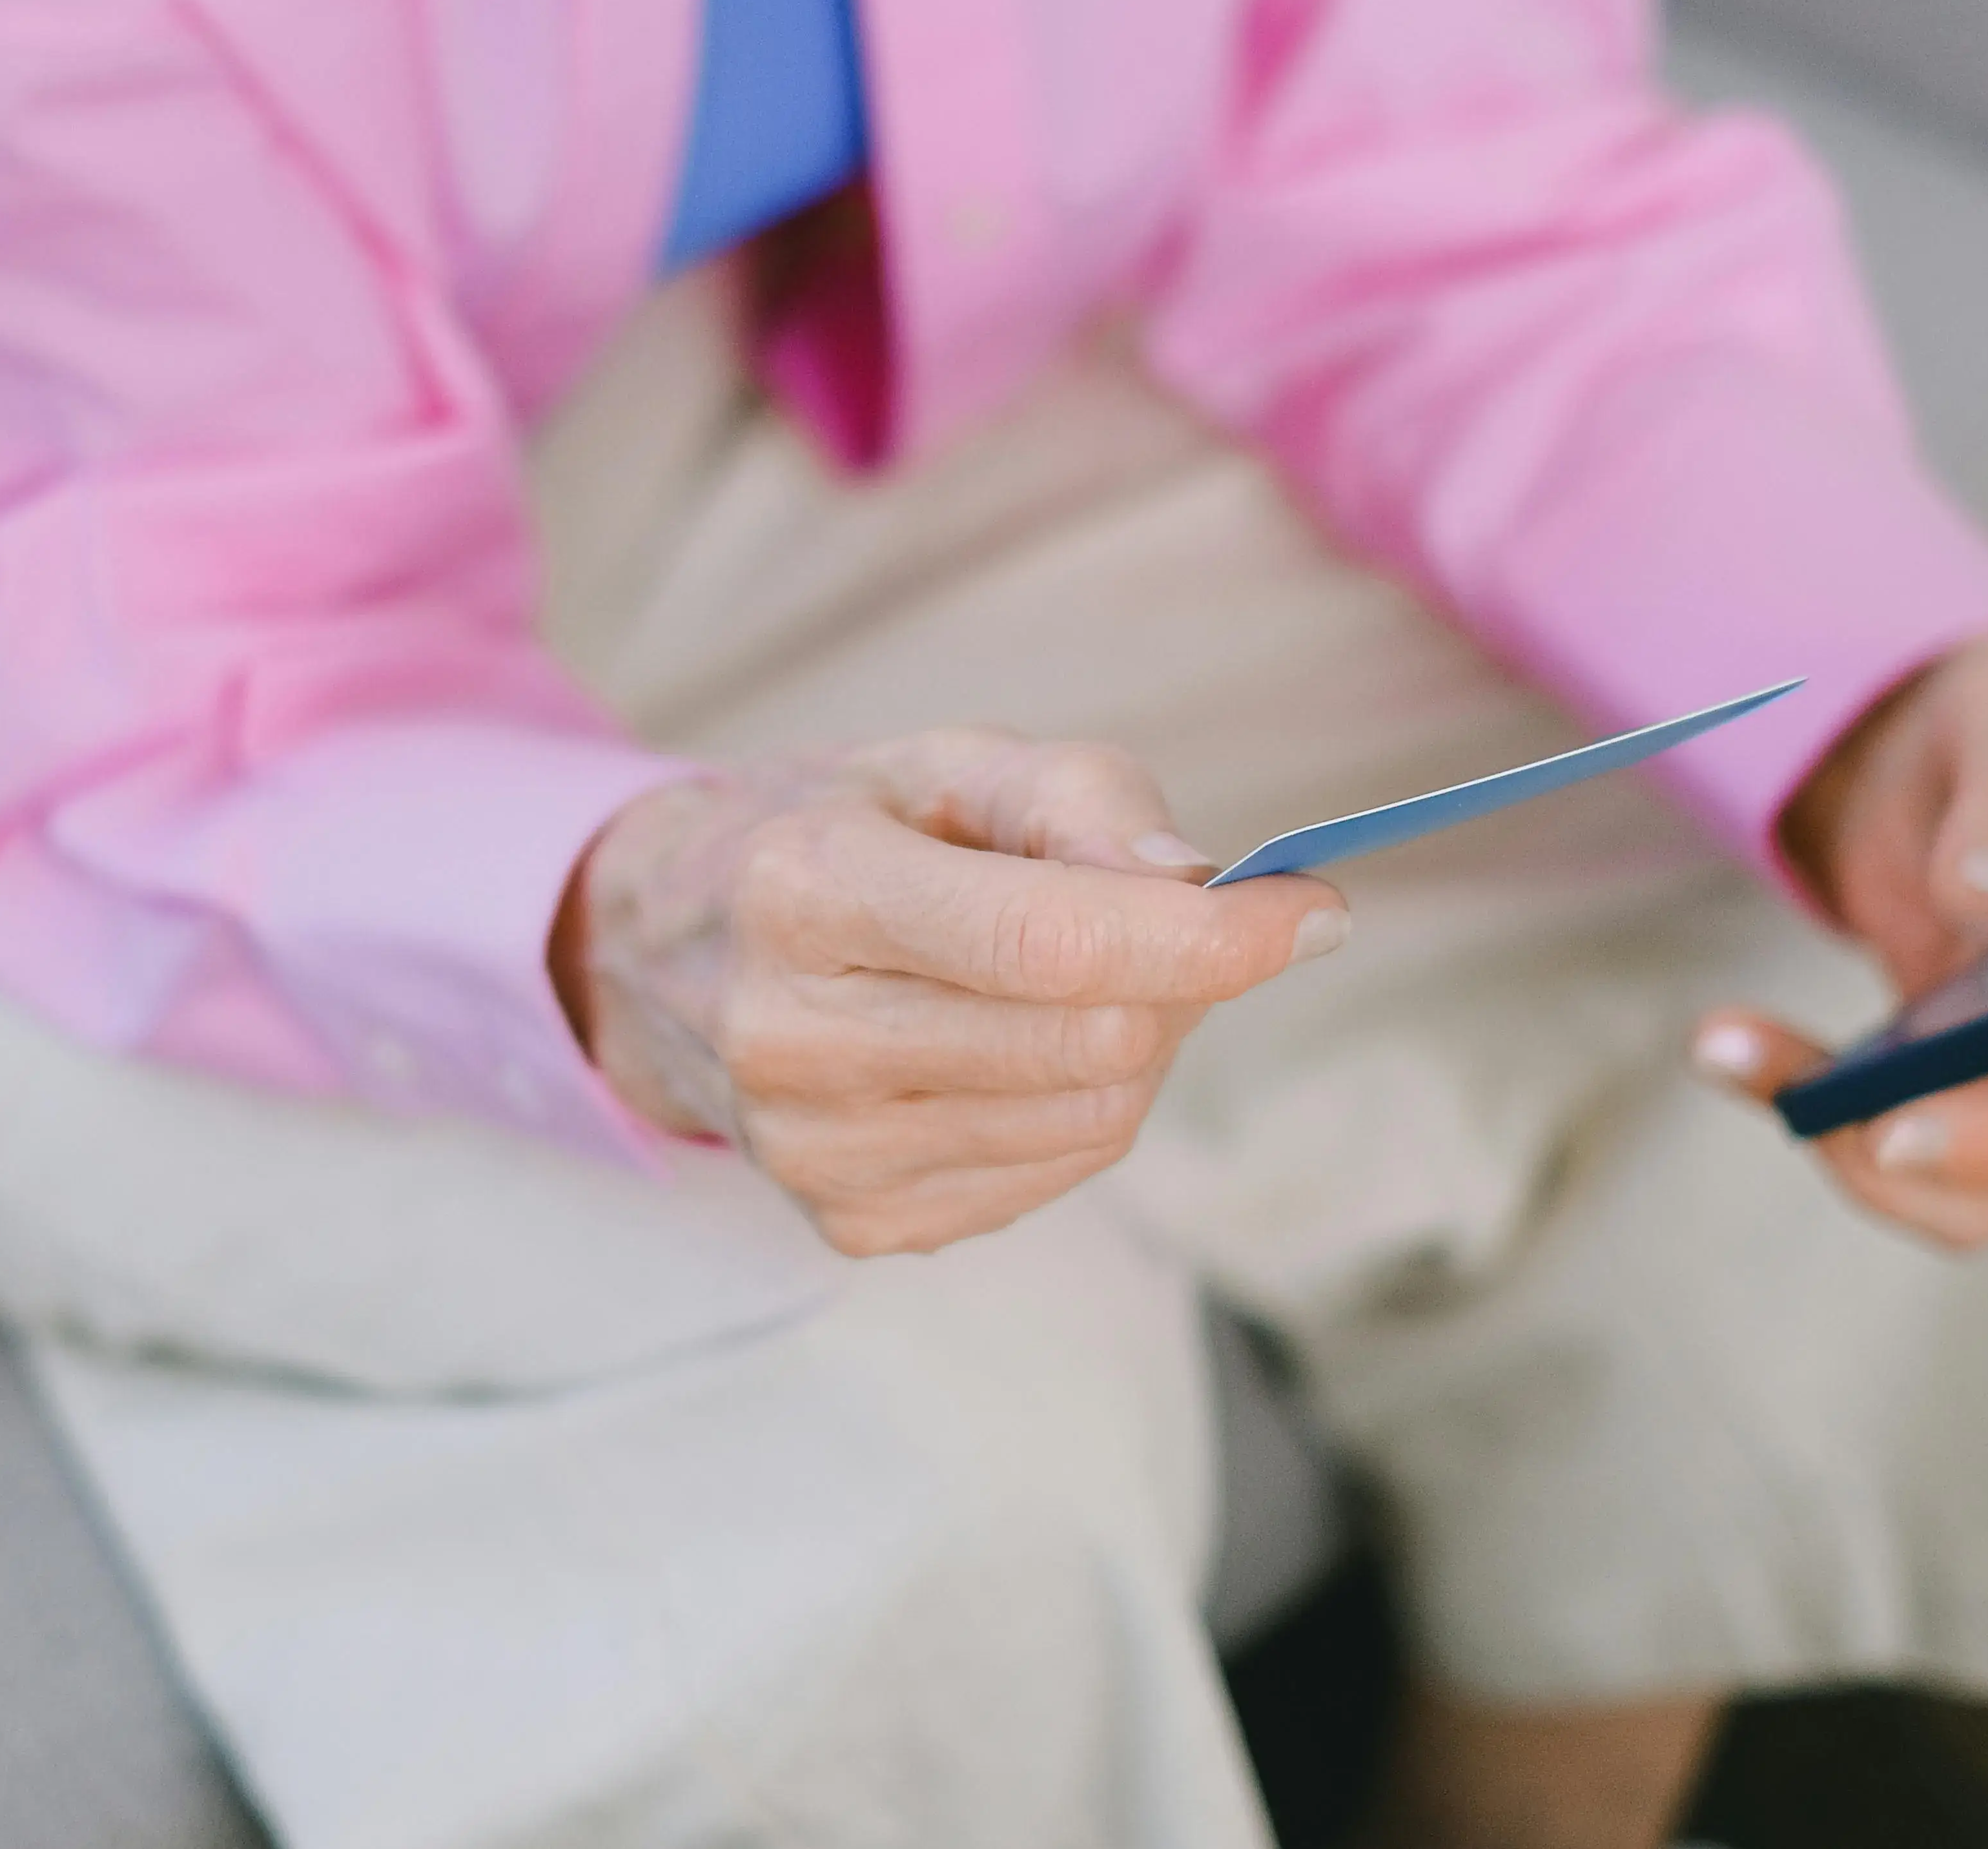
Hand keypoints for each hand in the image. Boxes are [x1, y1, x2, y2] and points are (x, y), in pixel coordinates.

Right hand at [553, 729, 1348, 1255]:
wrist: (671, 948)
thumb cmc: (843, 831)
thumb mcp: (949, 763)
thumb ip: (1083, 798)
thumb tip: (1206, 882)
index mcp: (807, 891)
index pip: (1053, 944)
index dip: (1208, 934)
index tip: (1316, 910)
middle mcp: (791, 1036)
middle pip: (1092, 1039)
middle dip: (1175, 978)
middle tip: (1162, 922)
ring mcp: (814, 1151)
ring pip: (1092, 1118)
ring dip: (1135, 1042)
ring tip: (1071, 979)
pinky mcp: (851, 1224)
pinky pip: (1052, 1177)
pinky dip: (1079, 1107)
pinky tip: (1016, 1048)